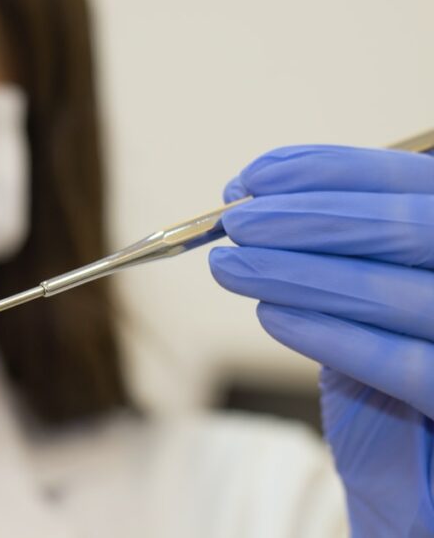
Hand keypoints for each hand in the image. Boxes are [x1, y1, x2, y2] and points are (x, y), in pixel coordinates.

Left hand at [209, 144, 433, 535]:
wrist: (428, 474)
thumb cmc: (406, 349)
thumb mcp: (385, 283)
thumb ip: (346, 243)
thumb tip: (255, 206)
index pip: (411, 180)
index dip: (328, 171)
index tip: (252, 178)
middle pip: (409, 228)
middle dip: (307, 218)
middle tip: (236, 224)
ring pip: (394, 292)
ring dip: (298, 273)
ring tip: (231, 267)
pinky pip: (405, 368)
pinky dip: (332, 336)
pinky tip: (272, 317)